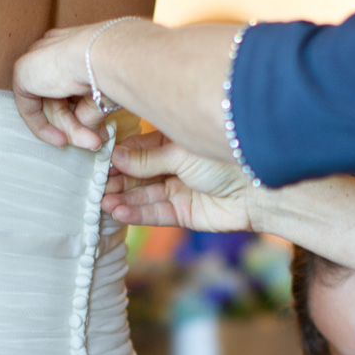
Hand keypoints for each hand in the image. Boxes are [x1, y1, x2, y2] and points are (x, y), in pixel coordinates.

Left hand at [13, 25, 110, 149]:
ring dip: (71, 129)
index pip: (68, 84)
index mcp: (73, 46)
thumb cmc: (117, 71)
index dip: (80, 112)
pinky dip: (43, 128)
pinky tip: (61, 139)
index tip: (96, 130)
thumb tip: (90, 135)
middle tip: (94, 142)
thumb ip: (91, 113)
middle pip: (58, 98)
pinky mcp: (23, 72)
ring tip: (90, 140)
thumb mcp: (105, 96)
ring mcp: (36, 58)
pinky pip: (29, 108)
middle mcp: (53, 49)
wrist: (109, 57)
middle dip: (76, 125)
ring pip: (49, 105)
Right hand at [101, 131, 253, 232]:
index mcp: (175, 141)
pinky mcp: (185, 214)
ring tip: (101, 200)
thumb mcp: (180, 151)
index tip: (96, 159)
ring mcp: (180, 190)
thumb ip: (147, 158)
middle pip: (138, 174)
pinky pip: (156, 214)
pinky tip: (117, 211)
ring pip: (144, 195)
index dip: (118, 155)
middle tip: (94, 183)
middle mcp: (175, 165)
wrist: (260, 189)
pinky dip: (137, 214)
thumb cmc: (225, 157)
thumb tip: (116, 158)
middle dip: (116, 179)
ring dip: (122, 198)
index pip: (138, 148)